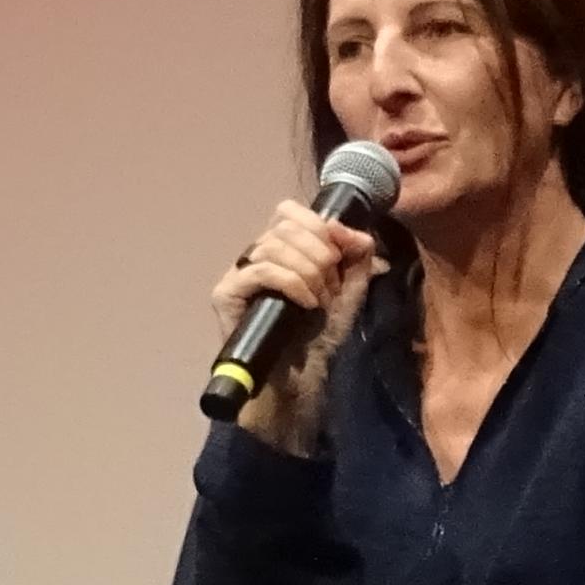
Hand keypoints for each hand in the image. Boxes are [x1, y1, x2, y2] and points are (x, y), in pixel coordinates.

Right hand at [208, 197, 382, 446]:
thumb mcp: (352, 287)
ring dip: (308, 272)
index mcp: (281, 248)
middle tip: (332, 287)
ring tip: (320, 301)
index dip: (318, 226)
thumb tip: (343, 225)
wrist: (302, 374)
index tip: (338, 257)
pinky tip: (306, 303)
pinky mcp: (227, 294)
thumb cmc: (320, 332)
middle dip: (319, 254)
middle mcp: (255, 255)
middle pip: (285, 226)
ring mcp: (238, 274)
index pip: (289, 211)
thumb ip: (357, 251)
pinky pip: (260, 270)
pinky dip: (291, 282)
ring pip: (273, 246)